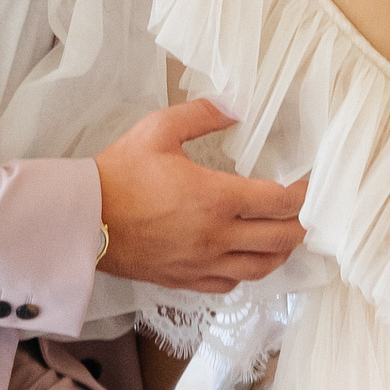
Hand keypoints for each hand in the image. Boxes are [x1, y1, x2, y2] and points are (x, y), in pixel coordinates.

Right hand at [94, 99, 308, 293]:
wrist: (82, 219)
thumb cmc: (119, 174)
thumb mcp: (158, 129)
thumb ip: (202, 114)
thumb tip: (236, 106)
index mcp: (217, 198)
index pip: (280, 202)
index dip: (303, 193)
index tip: (307, 183)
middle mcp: (218, 236)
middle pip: (281, 239)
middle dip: (300, 223)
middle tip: (304, 209)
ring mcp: (203, 264)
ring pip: (262, 268)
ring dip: (280, 251)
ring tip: (284, 234)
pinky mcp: (187, 280)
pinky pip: (232, 283)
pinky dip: (248, 271)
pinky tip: (246, 256)